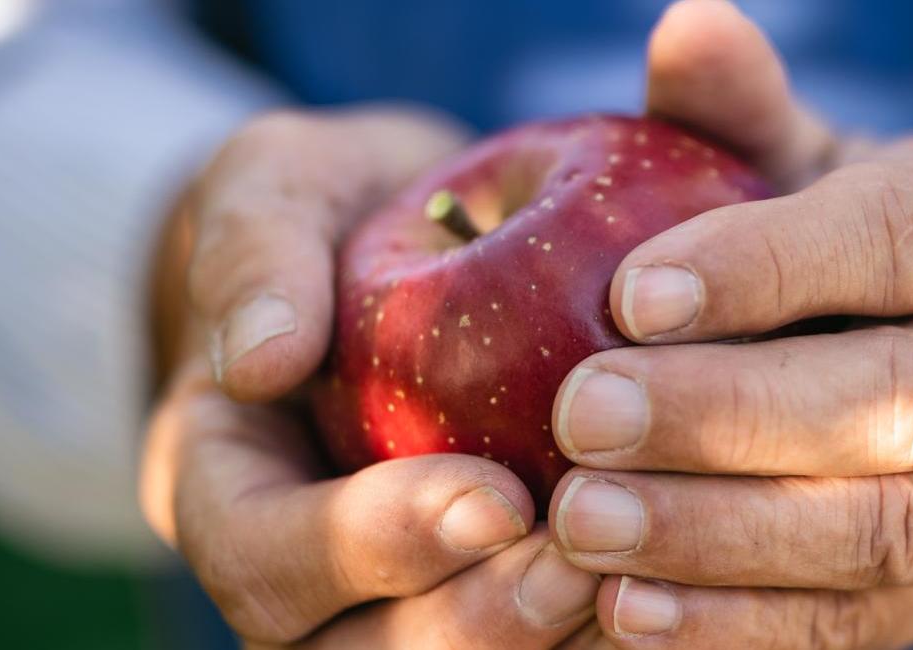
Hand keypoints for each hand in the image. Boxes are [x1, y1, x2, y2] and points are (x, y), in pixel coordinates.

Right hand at [140, 109, 603, 647]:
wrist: (422, 241)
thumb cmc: (336, 207)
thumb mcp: (279, 187)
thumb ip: (256, 252)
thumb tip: (260, 360)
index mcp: (226, 491)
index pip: (263, 559)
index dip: (369, 547)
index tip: (491, 498)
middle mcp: (304, 580)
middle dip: (477, 621)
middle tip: (582, 561)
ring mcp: (395, 603)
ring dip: (547, 636)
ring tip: (645, 572)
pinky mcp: (491, 595)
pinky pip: (543, 640)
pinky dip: (609, 624)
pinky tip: (686, 579)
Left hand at [547, 2, 912, 646]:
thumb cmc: (815, 241)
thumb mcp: (786, 159)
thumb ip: (736, 111)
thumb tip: (689, 28)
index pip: (894, 240)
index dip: (770, 269)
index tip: (628, 293)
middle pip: (901, 401)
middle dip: (733, 417)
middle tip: (580, 416)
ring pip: (879, 530)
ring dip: (724, 537)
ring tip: (583, 526)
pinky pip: (851, 626)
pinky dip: (739, 630)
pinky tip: (625, 615)